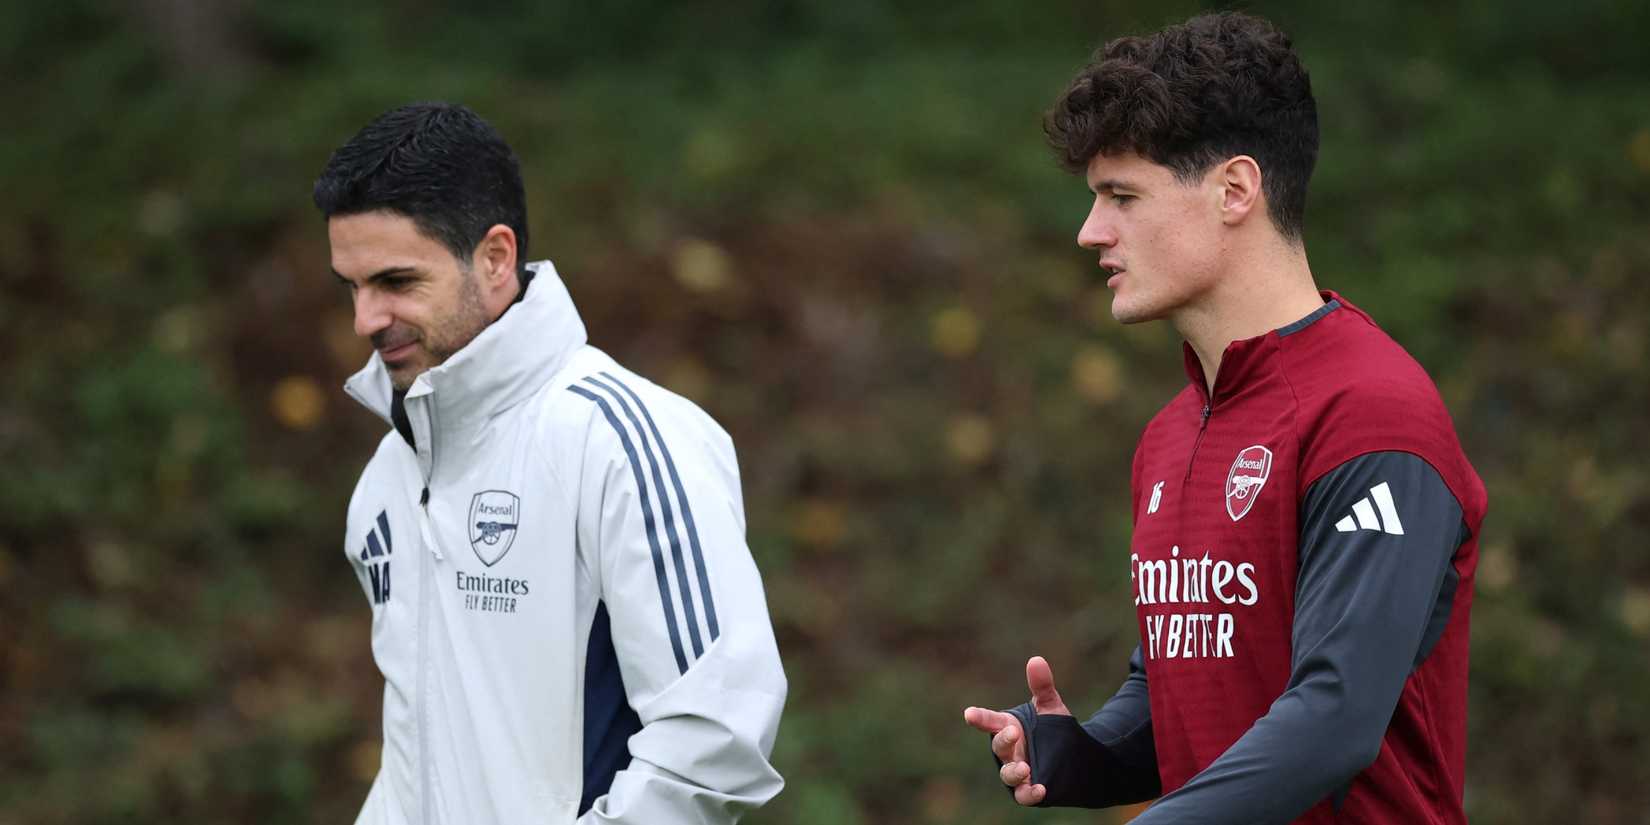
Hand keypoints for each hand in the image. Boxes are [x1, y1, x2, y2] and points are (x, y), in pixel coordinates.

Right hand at [963, 656, 1072, 805]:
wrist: (1072, 758)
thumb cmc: (1051, 730)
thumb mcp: (1049, 706)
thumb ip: (1042, 686)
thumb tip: (1036, 660)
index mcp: (1008, 727)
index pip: (990, 721)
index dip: (980, 718)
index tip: (969, 714)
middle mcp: (1008, 750)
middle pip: (998, 746)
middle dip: (1003, 739)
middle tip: (1014, 731)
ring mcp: (1016, 771)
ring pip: (1007, 774)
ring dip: (1014, 772)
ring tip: (1025, 768)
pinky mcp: (1028, 789)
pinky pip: (1024, 795)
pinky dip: (1029, 793)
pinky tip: (1040, 788)